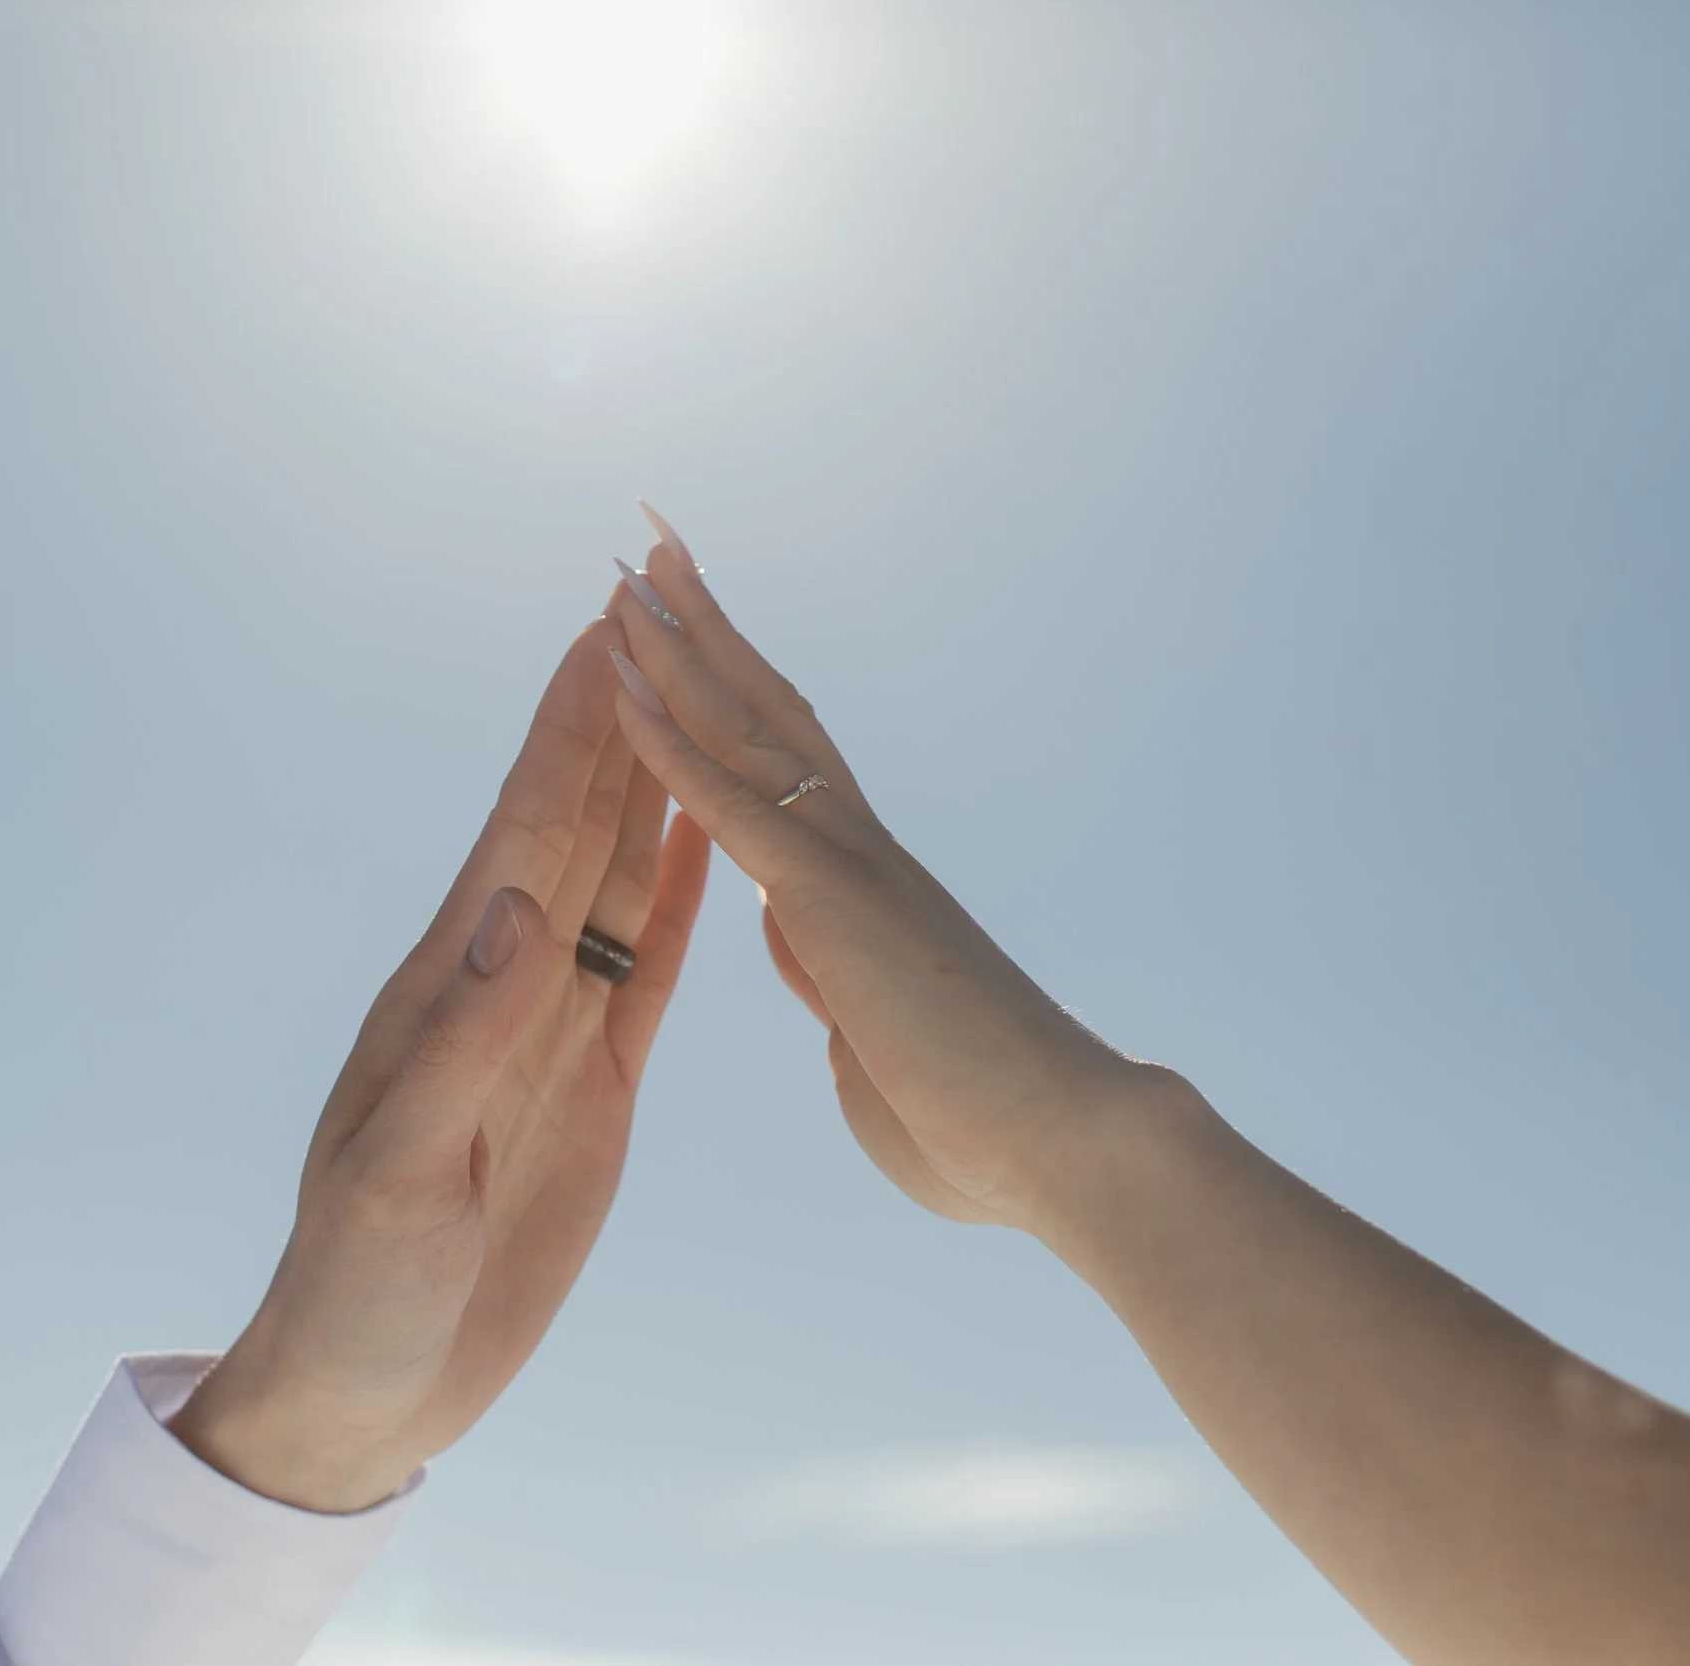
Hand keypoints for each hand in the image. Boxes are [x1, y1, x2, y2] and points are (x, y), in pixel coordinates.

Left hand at [170, 615, 710, 1511]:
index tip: (601, 629)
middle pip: (576, 826)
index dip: (563, 729)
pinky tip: (708, 845)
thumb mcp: (403, 1169)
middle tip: (661, 616)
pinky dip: (685, 903)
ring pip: (621, 883)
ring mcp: (553, 1032)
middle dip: (616, 721)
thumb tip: (515, 906)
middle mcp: (504, 986)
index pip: (520, 829)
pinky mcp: (596, 1089)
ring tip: (697, 700)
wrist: (374, 1384)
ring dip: (654, 789)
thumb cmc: (358, 1284)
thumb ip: (460, 1040)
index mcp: (447, 987)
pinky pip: (652, 974)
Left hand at [605, 508, 1175, 1231]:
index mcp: (855, 889)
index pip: (777, 764)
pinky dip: (672, 743)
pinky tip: (623, 683)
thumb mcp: (870, 1041)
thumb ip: (832, 981)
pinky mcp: (835, 907)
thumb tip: (804, 942)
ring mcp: (847, 870)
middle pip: (763, 710)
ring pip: (746, 730)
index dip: (726, 692)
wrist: (1066, 1152)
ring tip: (635, 560)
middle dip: (703, 624)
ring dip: (681, 646)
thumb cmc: (979, 1125)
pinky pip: (733, 808)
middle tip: (656, 538)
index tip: (683, 629)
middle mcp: (853, 854)